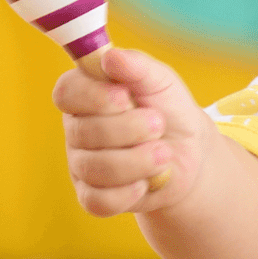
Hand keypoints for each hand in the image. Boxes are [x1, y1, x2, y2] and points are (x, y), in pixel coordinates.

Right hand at [53, 48, 213, 216]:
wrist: (190, 154)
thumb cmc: (169, 109)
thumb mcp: (162, 82)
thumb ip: (138, 66)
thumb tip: (111, 57)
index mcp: (85, 94)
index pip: (66, 93)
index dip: (92, 97)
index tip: (123, 96)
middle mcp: (77, 129)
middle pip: (84, 133)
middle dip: (130, 129)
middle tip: (159, 124)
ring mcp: (81, 164)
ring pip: (94, 168)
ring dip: (137, 162)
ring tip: (164, 154)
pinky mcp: (93, 196)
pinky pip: (98, 201)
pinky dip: (128, 193)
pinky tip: (147, 182)